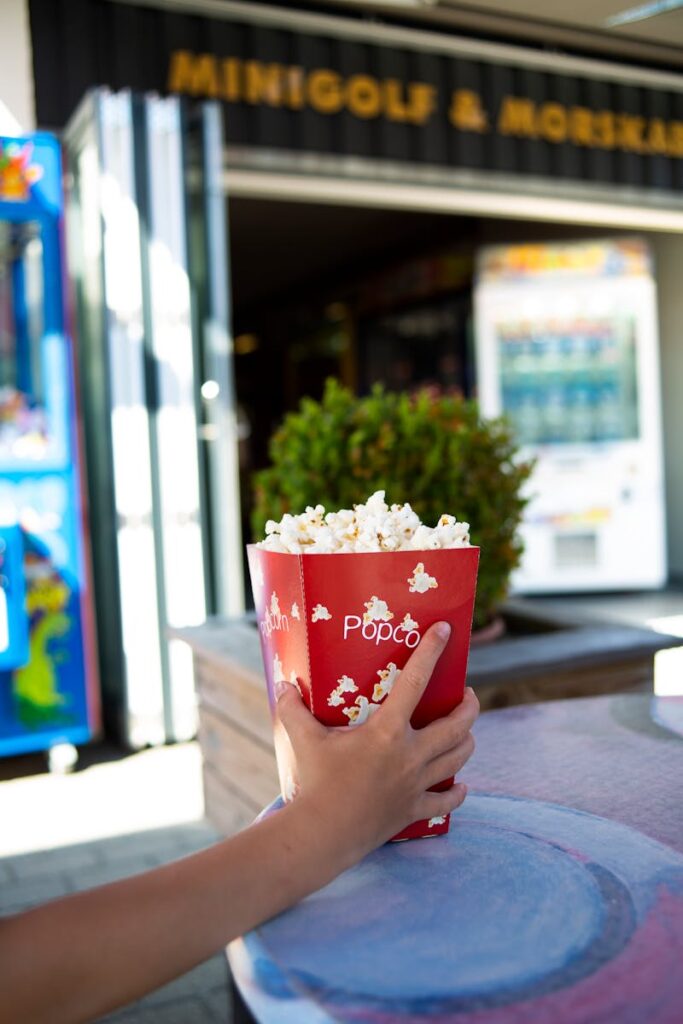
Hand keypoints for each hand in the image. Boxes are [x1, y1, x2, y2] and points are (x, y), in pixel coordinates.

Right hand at [274, 622, 479, 862]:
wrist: (322, 836)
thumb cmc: (313, 783)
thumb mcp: (303, 740)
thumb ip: (294, 710)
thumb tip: (284, 686)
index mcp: (386, 731)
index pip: (415, 681)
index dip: (431, 652)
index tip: (445, 630)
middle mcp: (410, 755)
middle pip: (456, 725)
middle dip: (469, 706)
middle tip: (467, 694)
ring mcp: (415, 784)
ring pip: (458, 758)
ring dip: (467, 741)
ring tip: (465, 731)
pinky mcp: (413, 810)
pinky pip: (446, 801)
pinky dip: (456, 793)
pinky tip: (460, 786)